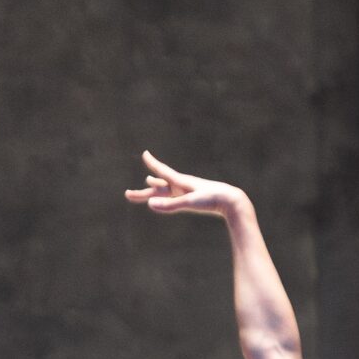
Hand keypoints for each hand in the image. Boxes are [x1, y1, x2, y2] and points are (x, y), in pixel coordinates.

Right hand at [126, 151, 246, 218]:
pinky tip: (169, 198)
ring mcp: (188, 192)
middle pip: (158, 188)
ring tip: (148, 182)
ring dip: (156, 188)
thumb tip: (150, 204)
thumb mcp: (189, 203)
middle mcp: (182, 185)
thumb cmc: (211, 200)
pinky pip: (176, 197)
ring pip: (167, 190)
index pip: (162, 171)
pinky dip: (168, 197)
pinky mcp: (194, 199)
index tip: (145, 153)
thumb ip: (169, 205)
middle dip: (142, 192)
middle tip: (127, 194)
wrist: (231, 201)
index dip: (153, 163)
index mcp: (180, 182)